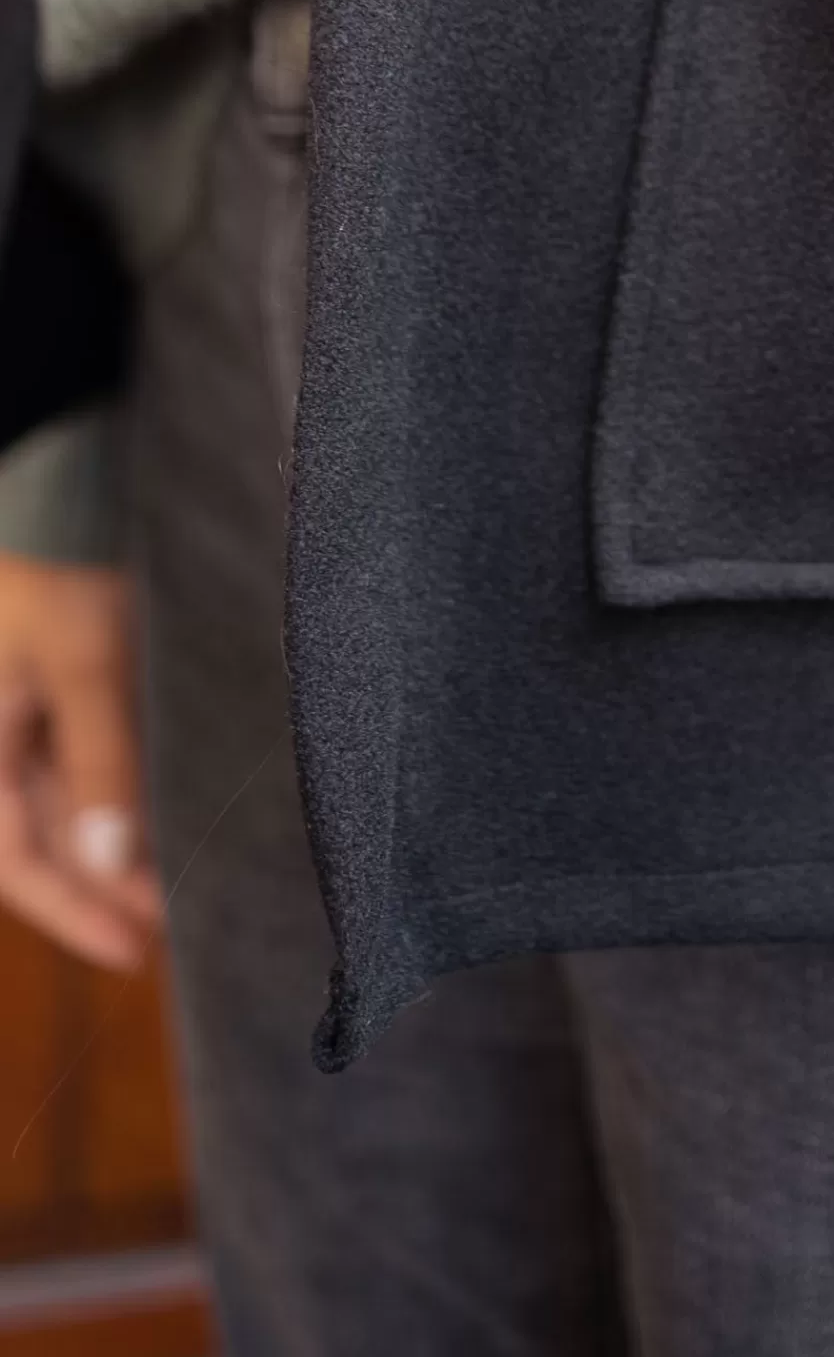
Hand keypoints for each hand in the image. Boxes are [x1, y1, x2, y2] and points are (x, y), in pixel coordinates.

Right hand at [0, 553, 161, 968]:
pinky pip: (84, 775)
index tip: (135, 950)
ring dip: (120, 854)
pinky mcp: (58, 707)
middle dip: (107, 893)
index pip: (17, 862)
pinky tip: (168, 823)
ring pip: (71, 816)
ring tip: (190, 888)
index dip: (74, 914)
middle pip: (47, 847)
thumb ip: (101, 758)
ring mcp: (25, 732)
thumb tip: (115, 860)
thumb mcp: (83, 661)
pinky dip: (120, 806)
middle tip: (181, 929)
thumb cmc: (49, 581)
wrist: (45, 509)